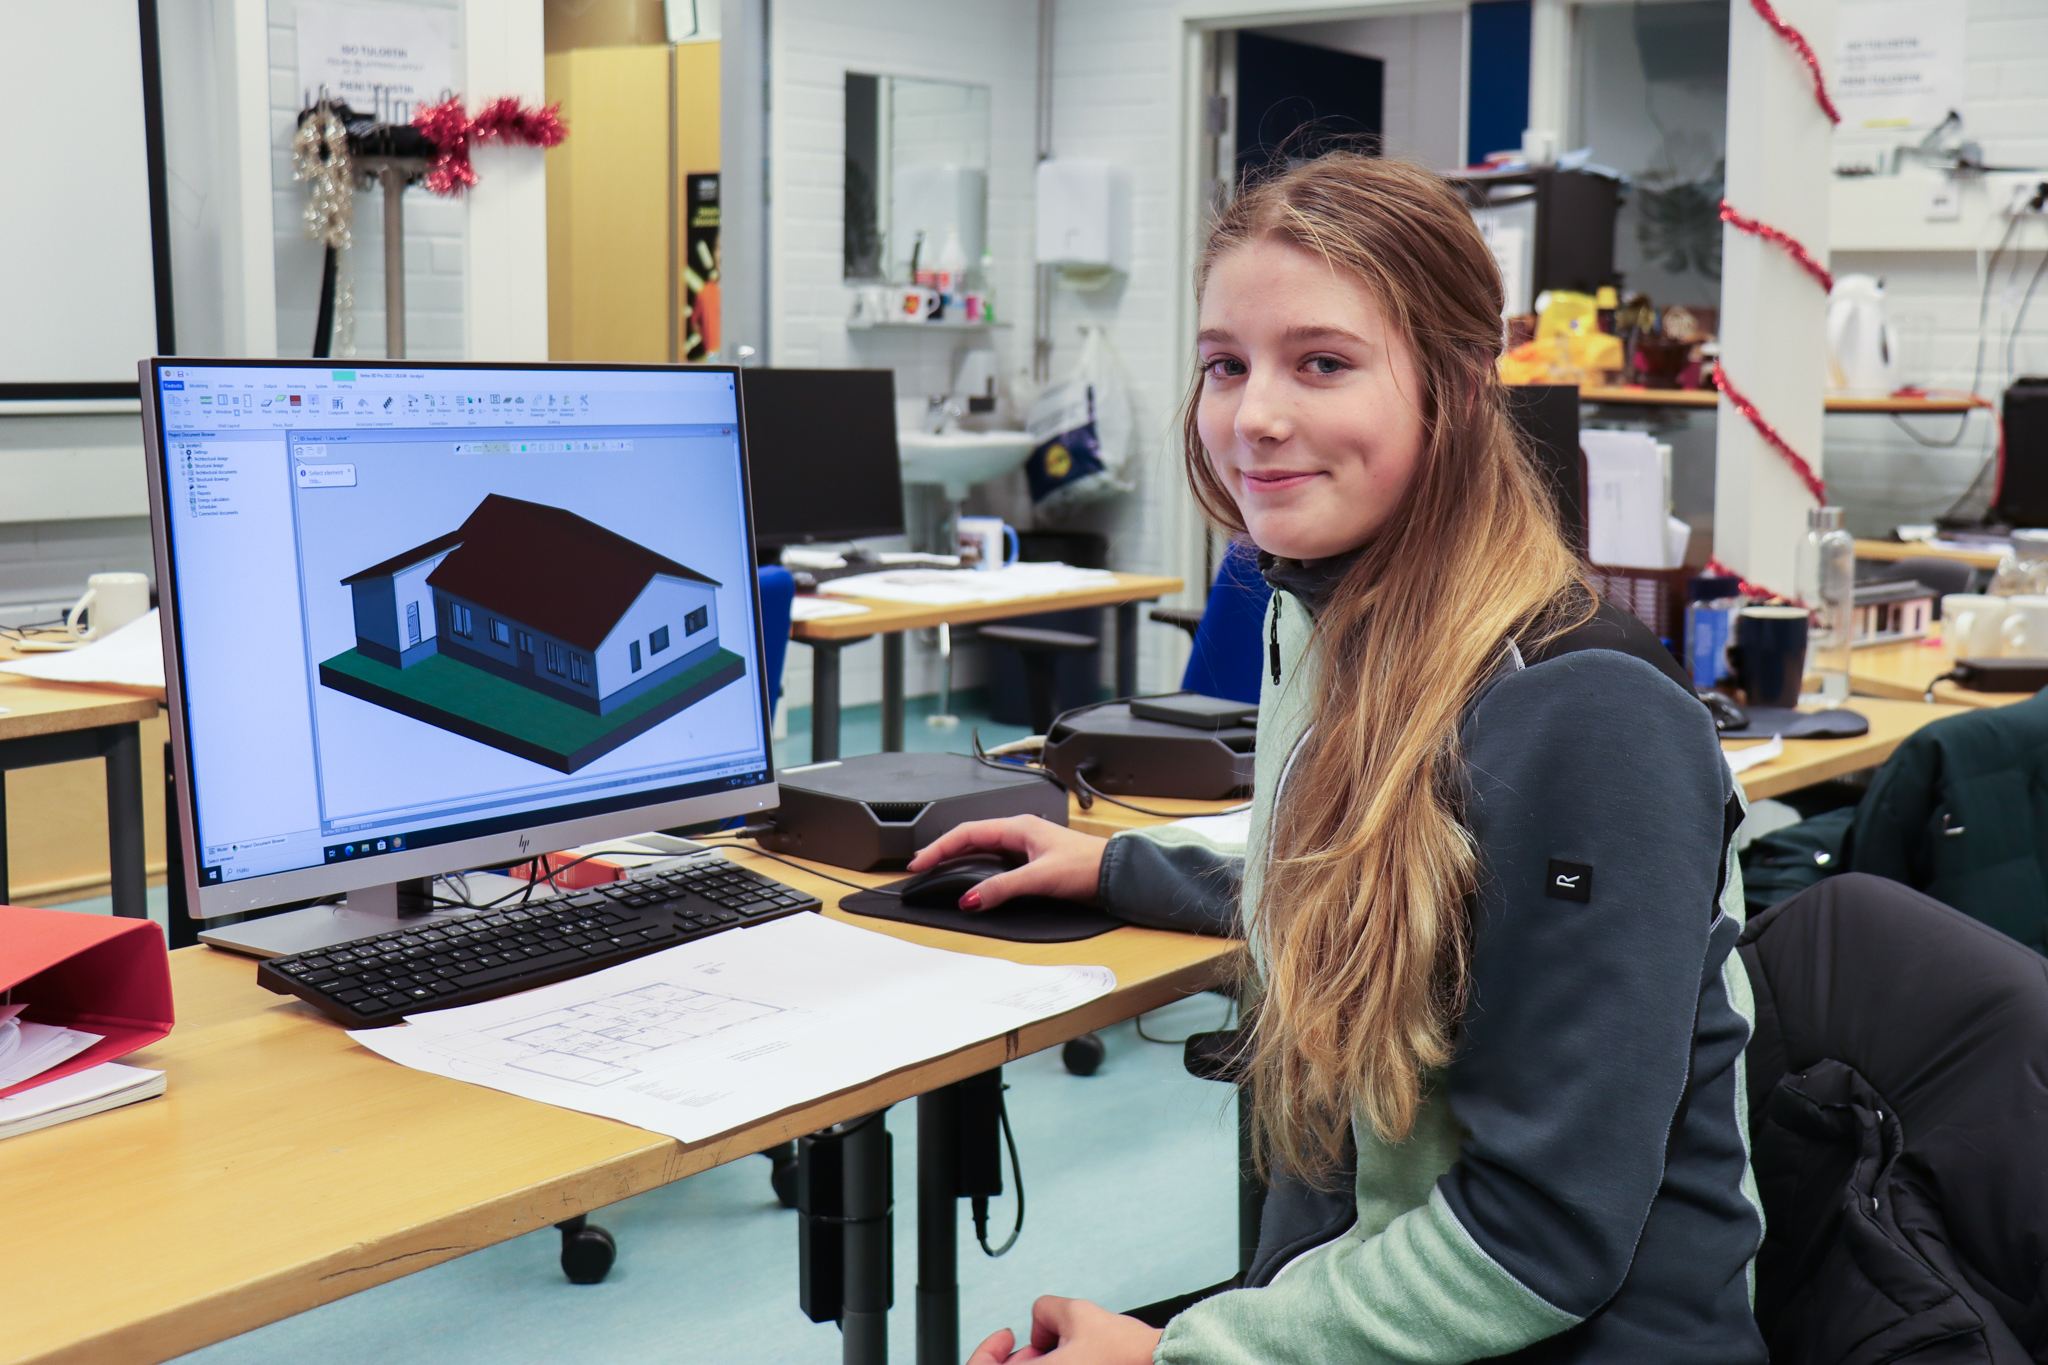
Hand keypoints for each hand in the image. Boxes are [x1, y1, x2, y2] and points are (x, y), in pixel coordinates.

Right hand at [906, 816, 1108, 910]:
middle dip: (943, 852)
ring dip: (960, 861)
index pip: (967, 832)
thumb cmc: (1087, 865)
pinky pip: (996, 862)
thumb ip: (1003, 888)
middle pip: (971, 839)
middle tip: (922, 868)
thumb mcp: (1040, 877)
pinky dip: (978, 871)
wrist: (1115, 873)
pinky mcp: (1031, 862)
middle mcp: (1019, 833)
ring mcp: (1025, 847)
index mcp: (1018, 826)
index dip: (940, 847)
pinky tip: (973, 882)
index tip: (920, 862)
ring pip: (983, 850)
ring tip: (939, 873)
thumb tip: (971, 898)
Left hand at [965, 1297, 1163, 1362]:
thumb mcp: (1078, 1313)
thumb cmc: (1127, 1356)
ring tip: (1070, 1351)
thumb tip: (1041, 1321)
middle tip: (1044, 1343)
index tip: (1004, 1336)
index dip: (988, 1349)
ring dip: (1044, 1364)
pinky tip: (1080, 1361)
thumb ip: (1046, 1309)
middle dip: (1024, 1356)